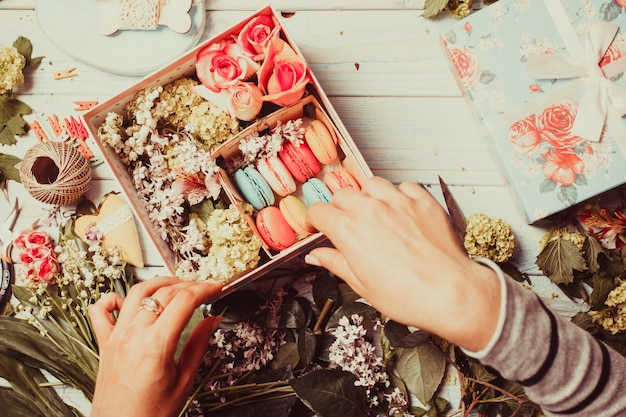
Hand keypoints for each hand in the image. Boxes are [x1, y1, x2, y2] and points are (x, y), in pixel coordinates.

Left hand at [88, 276, 222, 416]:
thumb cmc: (150, 414)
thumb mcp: (184, 381)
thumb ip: (198, 345)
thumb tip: (211, 320)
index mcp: (156, 345)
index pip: (185, 301)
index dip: (205, 289)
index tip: (217, 287)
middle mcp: (133, 334)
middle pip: (164, 292)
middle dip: (189, 284)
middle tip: (204, 288)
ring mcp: (116, 335)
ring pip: (137, 291)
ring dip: (160, 282)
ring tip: (176, 285)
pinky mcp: (104, 342)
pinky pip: (101, 309)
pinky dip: (115, 298)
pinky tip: (129, 300)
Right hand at [305, 176, 500, 351]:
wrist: (450, 293)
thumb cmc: (408, 295)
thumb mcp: (362, 285)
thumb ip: (336, 263)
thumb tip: (316, 256)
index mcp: (349, 230)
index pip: (319, 211)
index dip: (315, 220)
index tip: (319, 227)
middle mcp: (371, 210)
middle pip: (342, 195)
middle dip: (339, 208)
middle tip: (347, 225)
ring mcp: (399, 202)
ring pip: (371, 184)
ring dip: (368, 196)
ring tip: (374, 214)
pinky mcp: (423, 201)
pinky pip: (404, 186)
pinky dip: (398, 195)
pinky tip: (400, 212)